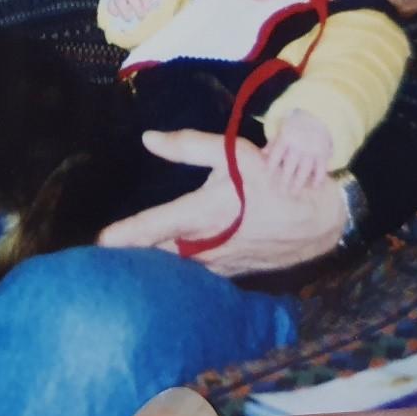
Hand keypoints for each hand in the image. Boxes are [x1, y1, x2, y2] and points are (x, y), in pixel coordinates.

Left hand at [98, 128, 344, 274]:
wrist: (317, 219)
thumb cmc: (272, 180)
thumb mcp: (234, 153)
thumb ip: (189, 146)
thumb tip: (149, 139)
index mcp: (202, 213)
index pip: (154, 226)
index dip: (125, 234)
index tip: (100, 243)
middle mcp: (205, 245)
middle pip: (156, 255)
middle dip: (130, 256)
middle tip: (100, 257)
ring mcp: (217, 265)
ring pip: (174, 270)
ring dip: (151, 267)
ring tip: (124, 264)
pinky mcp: (228, 275)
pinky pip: (194, 276)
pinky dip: (176, 274)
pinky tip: (162, 271)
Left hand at [265, 109, 334, 190]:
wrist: (319, 115)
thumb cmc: (296, 124)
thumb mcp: (282, 129)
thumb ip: (273, 142)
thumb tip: (262, 154)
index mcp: (286, 138)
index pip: (276, 154)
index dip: (271, 165)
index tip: (267, 176)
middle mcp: (298, 146)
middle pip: (290, 165)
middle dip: (285, 179)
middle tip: (281, 192)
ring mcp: (311, 150)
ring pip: (305, 169)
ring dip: (299, 182)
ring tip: (294, 193)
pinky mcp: (323, 154)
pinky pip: (321, 168)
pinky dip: (319, 178)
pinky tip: (315, 187)